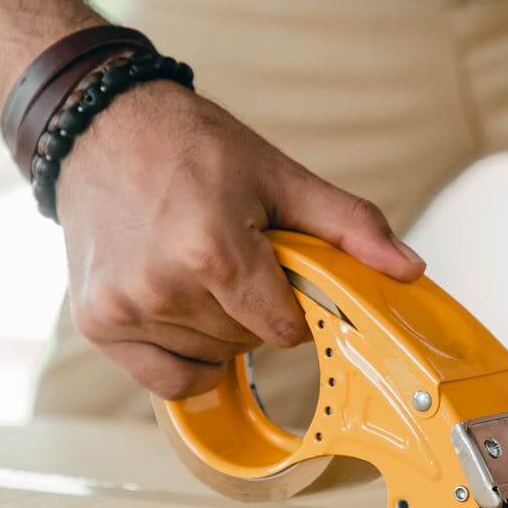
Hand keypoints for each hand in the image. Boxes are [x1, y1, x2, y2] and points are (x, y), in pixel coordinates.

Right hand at [54, 80, 424, 397]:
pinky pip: (166, 380)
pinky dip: (183, 358)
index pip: (284, 329)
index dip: (292, 306)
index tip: (276, 271)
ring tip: (194, 268)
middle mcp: (162, 287)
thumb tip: (409, 270)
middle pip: (246, 345)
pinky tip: (177, 310)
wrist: (100, 127)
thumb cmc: (192, 147)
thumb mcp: (280, 177)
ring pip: (209, 359)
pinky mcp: (97, 323)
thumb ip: (349, 227)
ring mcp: (124, 308)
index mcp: (211, 250)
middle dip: (252, 311)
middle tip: (230, 257)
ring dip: (216, 328)